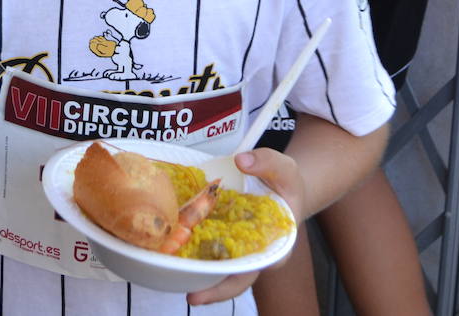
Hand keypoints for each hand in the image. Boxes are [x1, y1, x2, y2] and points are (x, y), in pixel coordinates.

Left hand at [186, 149, 306, 306]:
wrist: (280, 185)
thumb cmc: (285, 182)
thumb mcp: (284, 168)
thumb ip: (266, 162)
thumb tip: (242, 161)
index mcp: (275, 246)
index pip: (258, 268)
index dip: (238, 278)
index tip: (223, 281)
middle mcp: (255, 255)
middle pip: (236, 279)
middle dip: (214, 290)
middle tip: (193, 297)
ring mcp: (238, 250)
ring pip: (218, 269)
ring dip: (198, 275)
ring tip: (174, 276)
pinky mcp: (223, 240)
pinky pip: (207, 251)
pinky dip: (192, 252)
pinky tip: (173, 252)